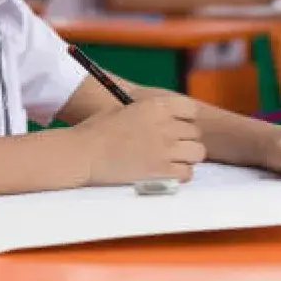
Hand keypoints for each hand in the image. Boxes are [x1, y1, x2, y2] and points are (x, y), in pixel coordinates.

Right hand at [73, 96, 205, 184]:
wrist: (83, 153)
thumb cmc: (97, 130)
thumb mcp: (123, 109)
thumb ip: (147, 111)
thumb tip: (163, 117)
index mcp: (155, 106)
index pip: (190, 109)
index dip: (185, 118)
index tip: (177, 125)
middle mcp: (165, 126)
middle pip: (195, 133)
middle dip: (185, 138)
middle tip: (171, 145)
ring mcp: (165, 149)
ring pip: (197, 153)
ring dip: (187, 156)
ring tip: (173, 160)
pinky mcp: (162, 171)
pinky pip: (187, 173)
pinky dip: (180, 174)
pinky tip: (167, 172)